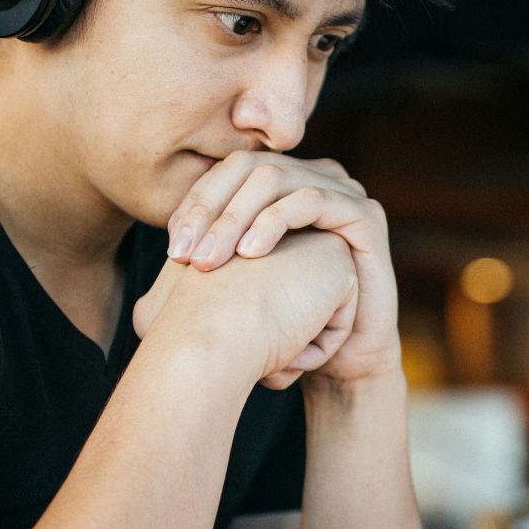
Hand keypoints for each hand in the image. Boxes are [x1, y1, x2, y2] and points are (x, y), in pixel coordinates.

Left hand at [167, 153, 399, 384]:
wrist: (342, 360)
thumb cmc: (288, 324)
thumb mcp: (239, 286)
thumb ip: (209, 259)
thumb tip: (163, 258)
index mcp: (283, 186)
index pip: (227, 173)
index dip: (195, 204)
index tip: (173, 250)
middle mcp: (312, 178)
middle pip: (248, 168)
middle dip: (210, 210)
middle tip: (185, 256)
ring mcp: (342, 192)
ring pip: (275, 178)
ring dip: (235, 217)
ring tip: (211, 260)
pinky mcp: (365, 214)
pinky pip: (313, 199)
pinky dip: (275, 221)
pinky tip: (251, 254)